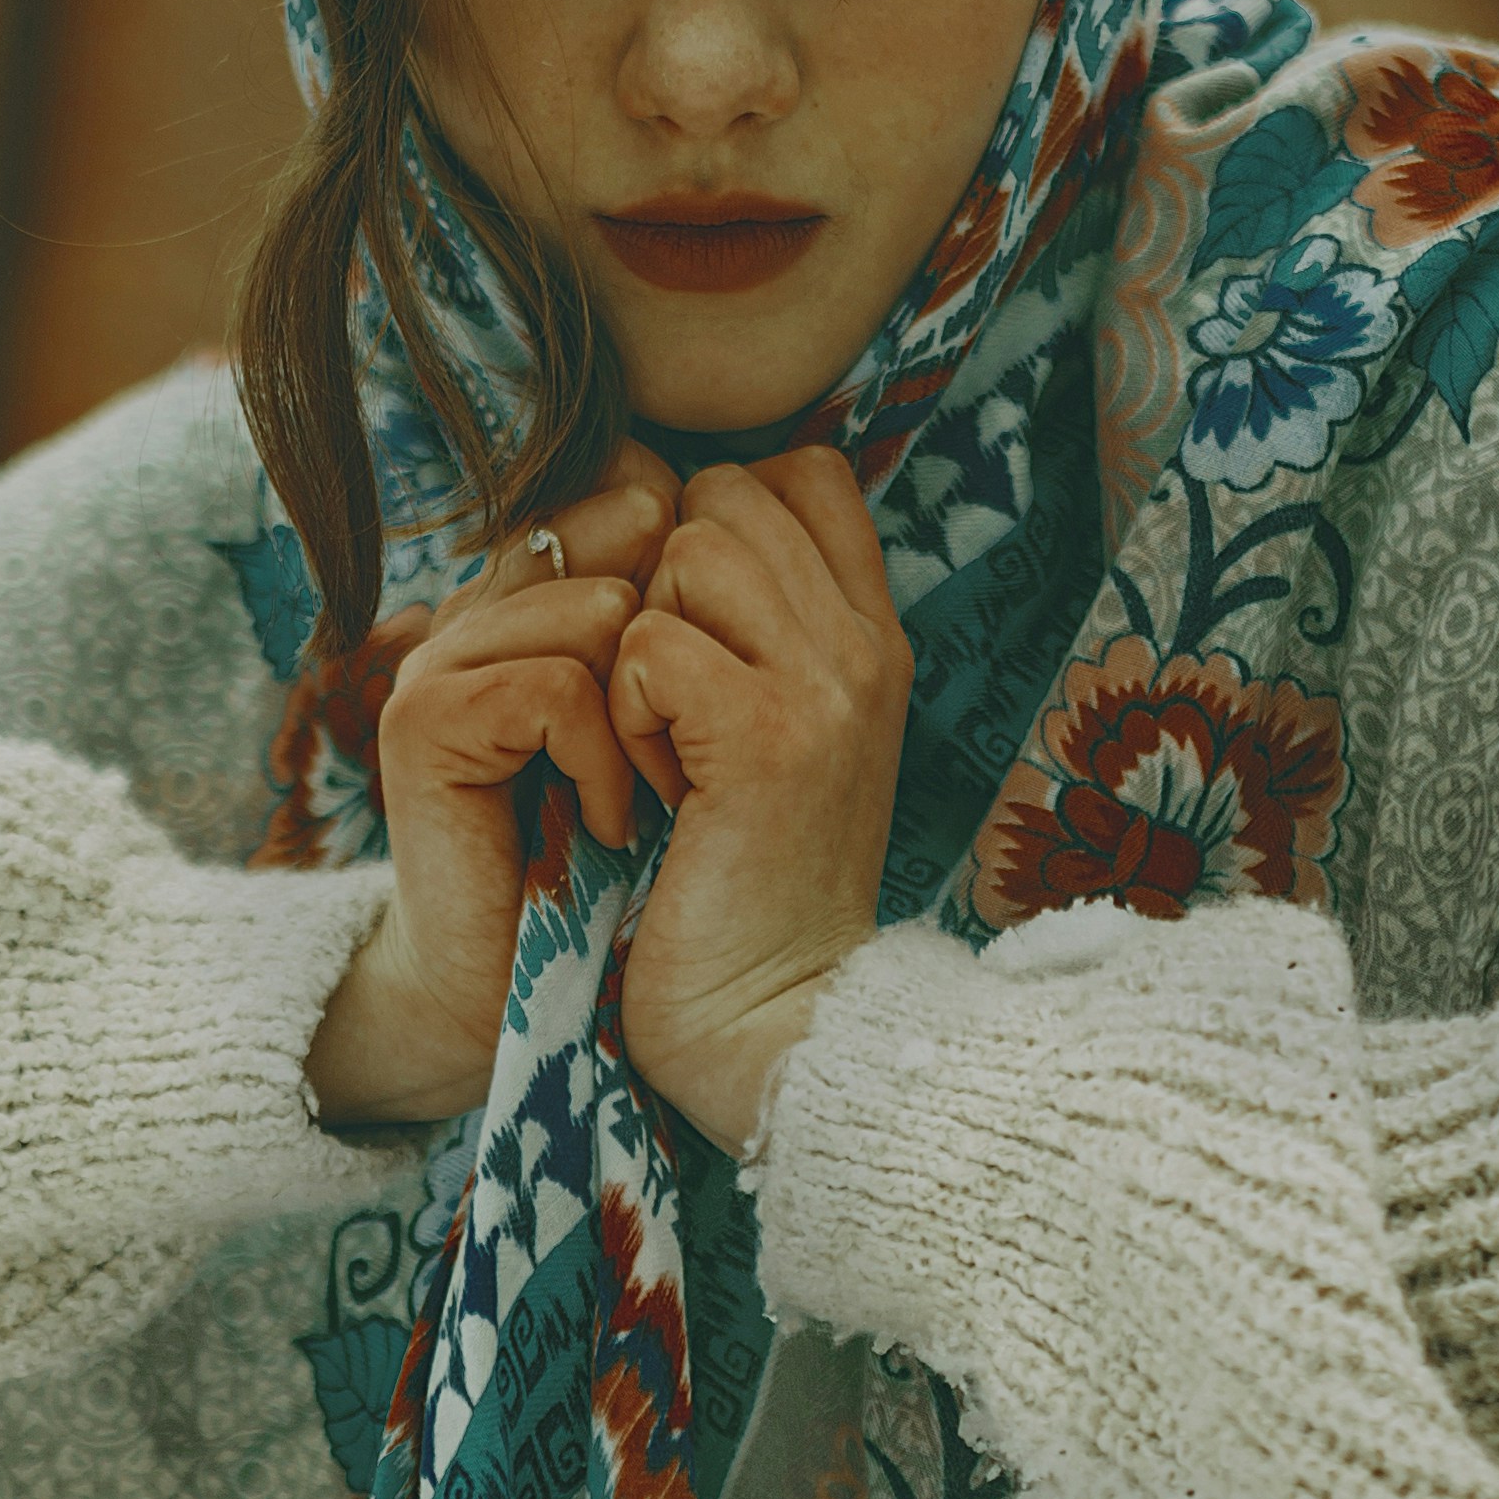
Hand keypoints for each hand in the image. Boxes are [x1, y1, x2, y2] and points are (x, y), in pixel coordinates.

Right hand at [303, 440, 679, 1125]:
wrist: (562, 995)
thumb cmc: (652, 860)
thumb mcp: (710, 712)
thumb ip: (719, 603)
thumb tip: (788, 481)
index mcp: (549, 584)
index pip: (636, 483)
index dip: (706, 563)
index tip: (725, 676)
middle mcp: (489, 600)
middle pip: (622, 523)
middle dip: (687, 638)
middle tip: (688, 744)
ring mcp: (445, 655)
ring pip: (595, 607)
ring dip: (650, 716)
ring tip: (649, 794)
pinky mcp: (424, 721)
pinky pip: (553, 686)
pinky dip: (603, 762)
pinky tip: (608, 821)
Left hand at [606, 446, 907, 1150]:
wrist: (778, 1026)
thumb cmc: (746, 892)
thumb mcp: (773, 737)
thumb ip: (752, 628)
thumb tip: (665, 520)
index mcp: (874, 639)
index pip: (800, 472)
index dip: (715, 520)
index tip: (690, 637)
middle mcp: (867, 646)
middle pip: (729, 494)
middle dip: (664, 579)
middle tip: (668, 705)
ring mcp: (828, 686)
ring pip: (687, 552)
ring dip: (641, 645)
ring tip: (663, 748)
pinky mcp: (770, 737)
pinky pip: (650, 644)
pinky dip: (624, 714)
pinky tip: (653, 792)